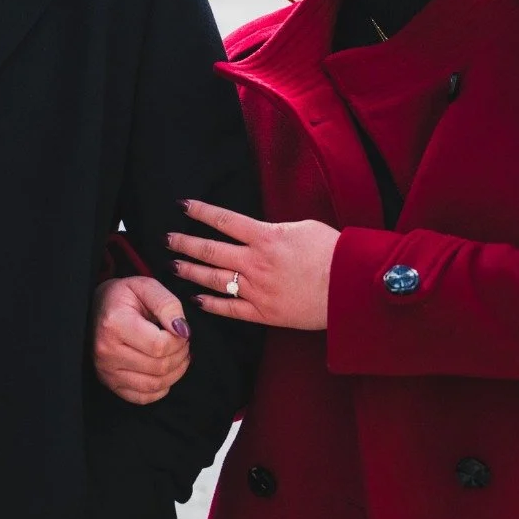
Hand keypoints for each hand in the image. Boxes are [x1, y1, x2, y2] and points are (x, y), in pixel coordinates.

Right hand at [91, 275, 190, 404]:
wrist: (95, 308)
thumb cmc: (123, 297)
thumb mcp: (146, 286)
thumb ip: (168, 305)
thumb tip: (183, 331)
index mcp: (114, 324)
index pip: (160, 346)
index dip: (179, 340)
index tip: (181, 330)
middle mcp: (106, 351)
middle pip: (159, 367)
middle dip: (180, 355)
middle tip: (182, 342)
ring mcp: (106, 370)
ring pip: (154, 384)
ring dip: (175, 372)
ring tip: (177, 355)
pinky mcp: (110, 383)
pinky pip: (143, 397)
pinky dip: (161, 389)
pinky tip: (164, 372)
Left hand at [168, 201, 339, 330]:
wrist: (350, 287)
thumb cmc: (333, 253)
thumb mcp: (303, 227)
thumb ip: (275, 229)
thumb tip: (259, 230)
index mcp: (265, 236)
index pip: (223, 219)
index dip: (200, 211)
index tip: (182, 205)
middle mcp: (255, 262)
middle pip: (210, 250)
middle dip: (185, 243)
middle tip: (167, 238)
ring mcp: (257, 289)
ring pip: (213, 279)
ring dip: (191, 271)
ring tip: (174, 265)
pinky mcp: (263, 313)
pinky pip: (230, 309)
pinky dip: (210, 305)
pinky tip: (196, 300)